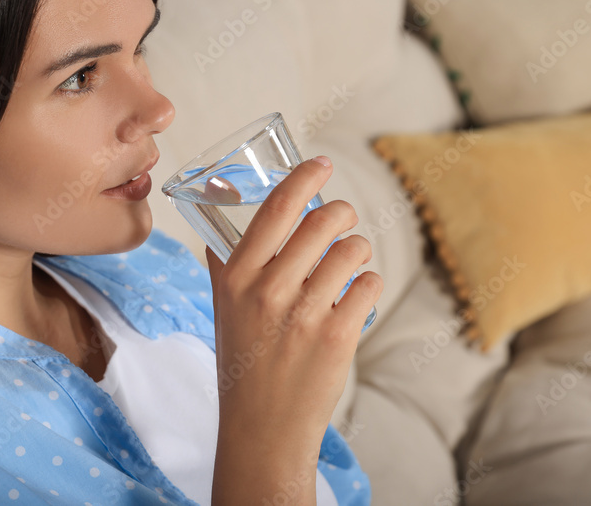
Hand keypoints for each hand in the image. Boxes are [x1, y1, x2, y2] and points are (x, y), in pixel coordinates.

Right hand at [207, 155, 381, 504]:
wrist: (262, 427)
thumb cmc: (242, 362)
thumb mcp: (222, 309)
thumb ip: (225, 266)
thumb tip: (220, 227)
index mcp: (237, 277)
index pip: (276, 208)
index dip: (304, 177)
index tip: (321, 163)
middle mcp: (269, 290)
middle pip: (323, 222)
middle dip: (342, 212)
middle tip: (343, 218)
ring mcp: (306, 313)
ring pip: (353, 251)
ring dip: (358, 250)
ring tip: (349, 264)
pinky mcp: (338, 336)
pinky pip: (370, 286)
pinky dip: (369, 284)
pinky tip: (357, 295)